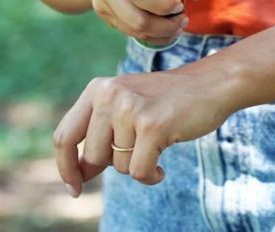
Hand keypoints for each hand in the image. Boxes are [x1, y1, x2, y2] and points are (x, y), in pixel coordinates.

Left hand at [52, 68, 232, 195]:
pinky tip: (162, 166)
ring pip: (117, 166)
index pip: (64, 136)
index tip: (75, 188)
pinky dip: (151, 176)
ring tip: (155, 147)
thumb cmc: (167, 102)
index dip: (67, 167)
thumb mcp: (125, 109)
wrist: (210, 84)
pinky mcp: (153, 125)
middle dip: (113, 164)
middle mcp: (109, 94)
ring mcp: (131, 108)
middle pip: (91, 156)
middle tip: (137, 151)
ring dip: (137, 166)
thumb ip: (99, 136)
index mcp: (97, 89)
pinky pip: (138, 172)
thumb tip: (76, 176)